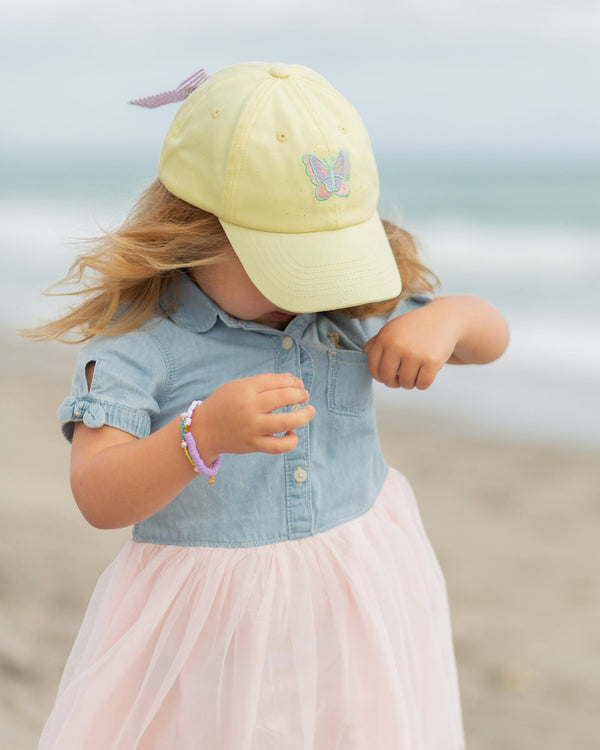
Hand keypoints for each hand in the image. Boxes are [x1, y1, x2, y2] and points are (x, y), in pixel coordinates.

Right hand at [192, 373, 314, 461]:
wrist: (203, 430)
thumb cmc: (224, 404)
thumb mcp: (238, 387)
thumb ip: (263, 383)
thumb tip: (292, 380)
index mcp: (245, 389)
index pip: (277, 381)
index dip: (293, 381)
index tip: (299, 384)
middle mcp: (249, 407)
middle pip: (284, 398)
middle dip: (300, 395)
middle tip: (305, 396)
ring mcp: (252, 427)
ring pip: (286, 422)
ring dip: (303, 416)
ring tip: (310, 411)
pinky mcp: (253, 445)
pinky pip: (278, 446)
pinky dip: (290, 441)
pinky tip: (292, 434)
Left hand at [363, 305, 458, 389]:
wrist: (444, 319)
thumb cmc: (415, 326)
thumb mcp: (394, 328)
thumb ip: (377, 341)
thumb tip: (364, 351)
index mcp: (385, 337)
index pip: (373, 367)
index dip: (379, 376)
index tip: (386, 376)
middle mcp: (397, 345)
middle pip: (387, 378)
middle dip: (394, 383)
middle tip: (400, 380)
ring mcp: (415, 353)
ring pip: (406, 383)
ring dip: (410, 383)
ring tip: (415, 373)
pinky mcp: (432, 361)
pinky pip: (422, 384)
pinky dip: (423, 384)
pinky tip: (425, 374)